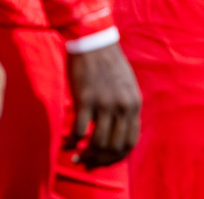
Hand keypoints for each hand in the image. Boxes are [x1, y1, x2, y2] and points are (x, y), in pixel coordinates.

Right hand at [64, 43, 141, 168]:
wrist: (95, 43)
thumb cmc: (109, 65)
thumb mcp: (127, 86)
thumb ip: (125, 107)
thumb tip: (119, 131)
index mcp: (135, 103)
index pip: (131, 141)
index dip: (117, 156)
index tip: (104, 160)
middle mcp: (123, 105)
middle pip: (114, 146)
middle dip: (99, 159)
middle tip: (86, 161)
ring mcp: (105, 103)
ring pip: (97, 142)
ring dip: (85, 152)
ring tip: (76, 153)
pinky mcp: (86, 99)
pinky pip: (80, 130)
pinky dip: (72, 140)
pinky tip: (68, 140)